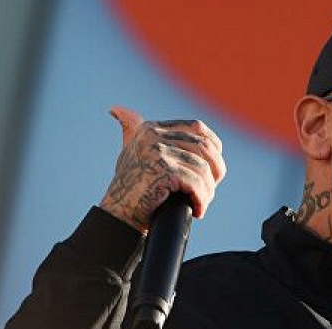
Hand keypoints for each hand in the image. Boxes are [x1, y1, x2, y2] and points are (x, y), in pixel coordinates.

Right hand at [99, 106, 225, 232]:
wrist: (118, 215)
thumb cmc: (128, 186)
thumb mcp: (130, 152)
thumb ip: (131, 130)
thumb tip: (116, 109)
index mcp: (150, 128)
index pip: (197, 127)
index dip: (214, 147)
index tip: (214, 168)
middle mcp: (153, 136)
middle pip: (204, 147)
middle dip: (215, 171)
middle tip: (208, 190)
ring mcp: (157, 152)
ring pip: (202, 168)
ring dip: (207, 190)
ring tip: (200, 203)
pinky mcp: (162, 171)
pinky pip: (196, 183)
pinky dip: (201, 199)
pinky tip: (197, 210)